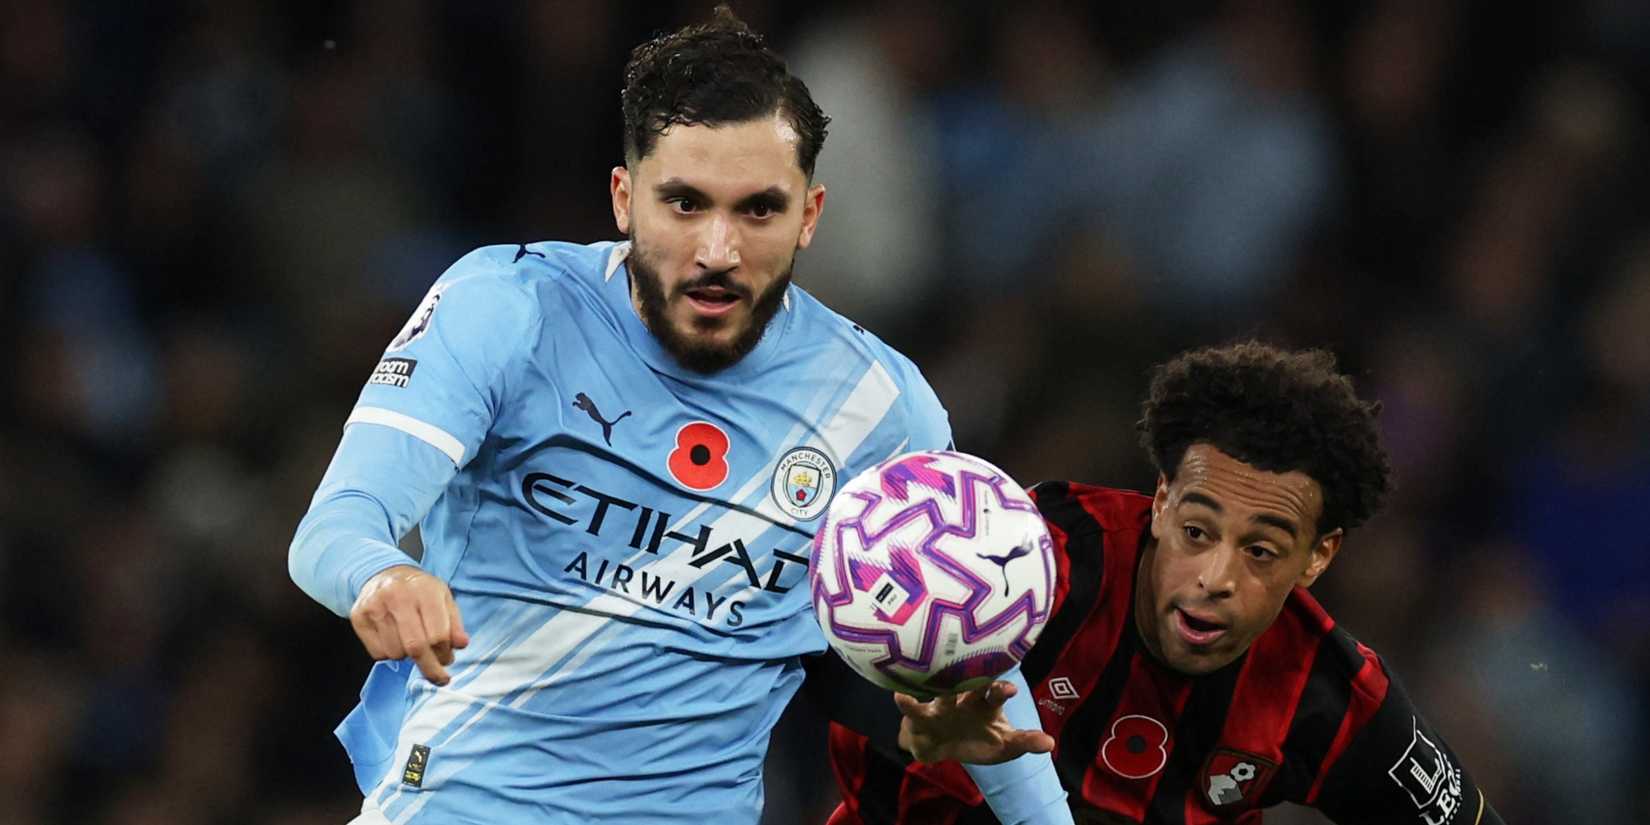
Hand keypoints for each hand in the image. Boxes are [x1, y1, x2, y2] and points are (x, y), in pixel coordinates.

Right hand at [350, 564, 469, 685]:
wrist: (385, 574)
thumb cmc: (419, 591)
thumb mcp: (444, 598)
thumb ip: (454, 623)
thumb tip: (461, 645)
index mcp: (424, 590)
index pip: (437, 634)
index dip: (444, 654)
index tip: (447, 661)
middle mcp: (398, 596)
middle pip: (415, 646)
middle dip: (429, 668)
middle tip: (438, 677)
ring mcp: (375, 607)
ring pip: (396, 652)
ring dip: (408, 658)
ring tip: (412, 643)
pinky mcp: (359, 617)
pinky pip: (378, 653)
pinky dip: (390, 654)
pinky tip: (395, 639)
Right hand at [895, 680, 1054, 763]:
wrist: (941, 747)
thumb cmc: (976, 739)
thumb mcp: (1003, 746)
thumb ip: (1025, 742)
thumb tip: (1050, 744)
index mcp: (986, 701)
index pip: (995, 692)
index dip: (1002, 689)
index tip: (1010, 689)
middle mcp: (963, 695)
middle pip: (968, 684)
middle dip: (973, 679)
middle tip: (977, 674)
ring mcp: (940, 703)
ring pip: (942, 693)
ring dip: (942, 688)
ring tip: (942, 684)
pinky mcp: (921, 717)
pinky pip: (913, 708)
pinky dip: (907, 702)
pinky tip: (900, 695)